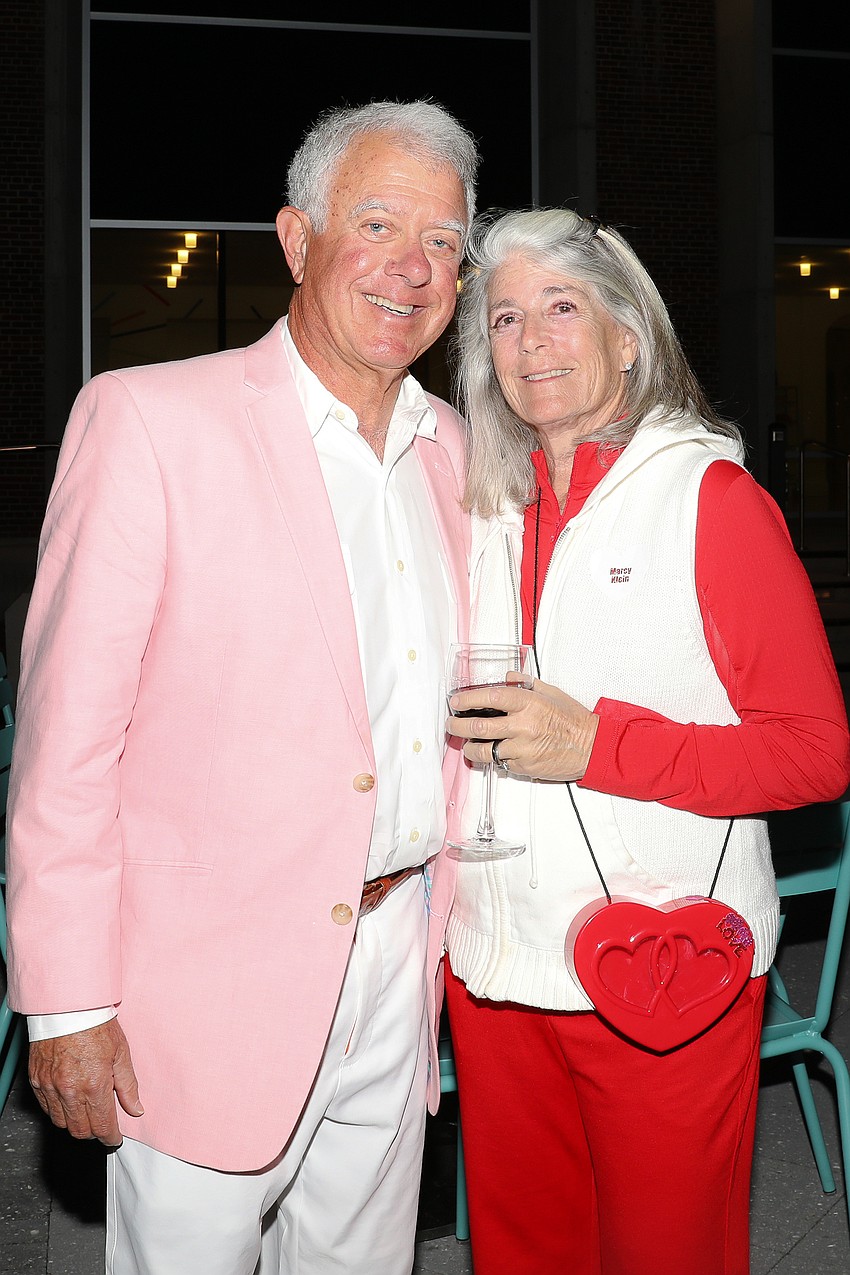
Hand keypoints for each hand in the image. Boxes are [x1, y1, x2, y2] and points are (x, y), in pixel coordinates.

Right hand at [28, 1019, 142, 1145]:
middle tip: (103, 1125)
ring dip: (75, 1123)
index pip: (102, 1126)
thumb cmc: (95, 1024)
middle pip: (81, 1130)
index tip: (114, 1138)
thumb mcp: (121, 1053)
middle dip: (94, 1132)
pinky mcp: (36, 1080)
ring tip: (87, 1111)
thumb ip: (128, 1086)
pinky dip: (58, 1110)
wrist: (68, 1006)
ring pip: (61, 1123)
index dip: (111, 1137)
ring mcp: (50, 1087)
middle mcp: (69, 1090)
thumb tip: (136, 1108)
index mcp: (94, 1085)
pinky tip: (69, 1101)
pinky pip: (46, 1108)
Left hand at [446, 676, 598, 782]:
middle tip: (452, 723)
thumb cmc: (574, 721)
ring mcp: (522, 750)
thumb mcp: (552, 693)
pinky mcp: (523, 767)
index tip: (456, 700)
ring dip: (469, 747)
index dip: (468, 698)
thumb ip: (526, 684)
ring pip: (484, 751)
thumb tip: (508, 678)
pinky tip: (493, 752)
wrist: (592, 747)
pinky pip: (500, 763)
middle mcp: (524, 727)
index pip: (491, 698)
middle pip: (479, 727)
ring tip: (466, 743)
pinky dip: (493, 758)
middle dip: (458, 725)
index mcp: (530, 704)